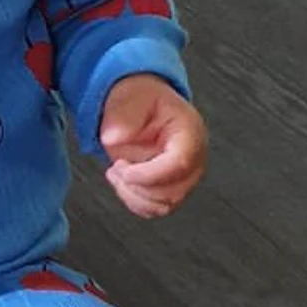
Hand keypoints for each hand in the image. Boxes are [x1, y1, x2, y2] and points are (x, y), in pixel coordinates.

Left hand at [99, 74, 206, 218]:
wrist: (141, 106)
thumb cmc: (142, 100)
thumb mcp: (130, 98)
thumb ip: (122, 117)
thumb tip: (113, 138)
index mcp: (189, 133)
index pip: (180, 162)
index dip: (150, 174)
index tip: (125, 171)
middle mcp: (193, 158)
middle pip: (173, 190)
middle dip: (137, 185)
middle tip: (117, 167)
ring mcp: (183, 176)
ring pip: (164, 204)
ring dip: (133, 195)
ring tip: (117, 172)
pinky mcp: (170, 188)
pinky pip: (155, 208)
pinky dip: (134, 201)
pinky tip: (122, 181)